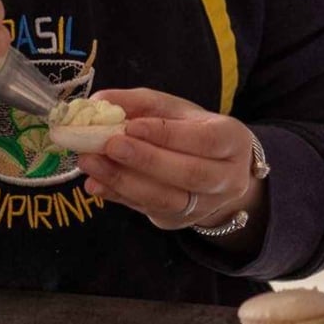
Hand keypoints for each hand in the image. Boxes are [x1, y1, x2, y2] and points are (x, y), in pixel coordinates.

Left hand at [74, 89, 263, 231]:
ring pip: (167, 199)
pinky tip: (95, 183)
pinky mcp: (181, 221)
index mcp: (232, 141)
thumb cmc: (187, 130)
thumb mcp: (170, 108)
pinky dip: (119, 196)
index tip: (130, 125)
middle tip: (107, 145)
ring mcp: (206, 206)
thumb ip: (137, 102)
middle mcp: (227, 178)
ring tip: (91, 163)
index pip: (204, 140)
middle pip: (189, 174)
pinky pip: (148, 210)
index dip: (167, 134)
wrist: (209, 167)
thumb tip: (99, 102)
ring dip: (124, 181)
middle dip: (145, 160)